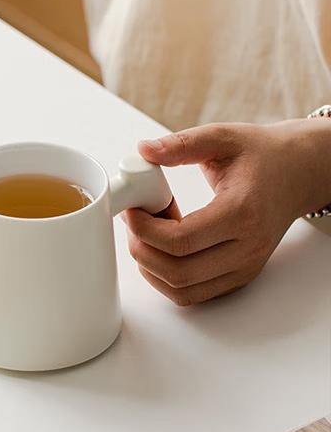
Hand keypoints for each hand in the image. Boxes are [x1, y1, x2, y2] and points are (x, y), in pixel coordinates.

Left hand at [123, 120, 330, 304]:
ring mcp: (245, 266)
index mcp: (242, 213)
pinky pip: (193, 294)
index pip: (181, 240)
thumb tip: (145, 150)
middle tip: (134, 224)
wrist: (299, 173)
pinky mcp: (240, 276)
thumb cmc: (263, 155)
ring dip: (152, 267)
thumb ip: (182, 144)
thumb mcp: (222, 137)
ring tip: (148, 235)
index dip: (145, 229)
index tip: (132, 210)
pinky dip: (167, 278)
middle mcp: (247, 247)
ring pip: (183, 290)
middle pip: (178, 271)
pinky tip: (162, 249)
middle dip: (142, 250)